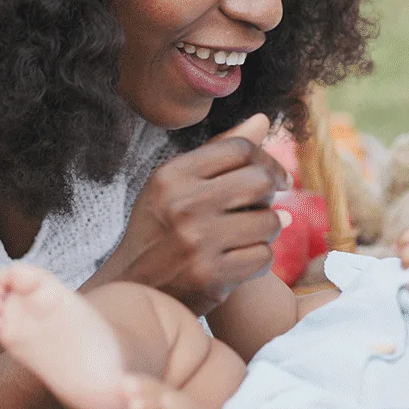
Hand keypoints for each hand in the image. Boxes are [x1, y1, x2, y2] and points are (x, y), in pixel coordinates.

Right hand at [92, 114, 288, 314]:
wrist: (132, 288)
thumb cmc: (159, 229)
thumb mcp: (175, 184)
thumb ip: (219, 152)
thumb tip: (263, 119)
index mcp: (172, 176)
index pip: (239, 148)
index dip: (266, 159)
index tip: (276, 177)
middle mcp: (184, 205)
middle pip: (260, 180)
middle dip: (270, 193)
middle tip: (263, 205)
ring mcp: (198, 242)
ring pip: (269, 221)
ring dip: (266, 229)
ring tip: (246, 234)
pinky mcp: (211, 276)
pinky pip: (263, 256)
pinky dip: (258, 259)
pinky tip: (239, 260)